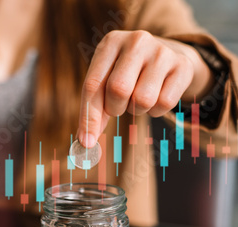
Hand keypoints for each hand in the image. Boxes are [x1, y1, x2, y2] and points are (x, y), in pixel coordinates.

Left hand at [77, 30, 213, 147]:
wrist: (167, 54)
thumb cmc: (126, 72)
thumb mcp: (105, 80)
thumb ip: (93, 108)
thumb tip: (86, 143)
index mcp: (110, 43)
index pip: (93, 85)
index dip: (89, 117)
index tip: (87, 142)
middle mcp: (136, 41)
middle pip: (118, 90)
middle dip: (115, 108)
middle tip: (118, 105)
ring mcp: (162, 51)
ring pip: (142, 99)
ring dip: (136, 109)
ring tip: (137, 96)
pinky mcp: (182, 65)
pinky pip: (164, 103)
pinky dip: (156, 110)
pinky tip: (156, 95)